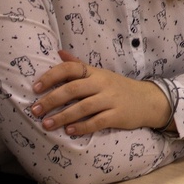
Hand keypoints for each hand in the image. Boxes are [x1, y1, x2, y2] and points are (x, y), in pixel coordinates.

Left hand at [30, 50, 166, 136]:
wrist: (147, 100)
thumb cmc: (118, 87)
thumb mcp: (100, 74)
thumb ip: (78, 64)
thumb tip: (58, 52)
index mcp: (95, 72)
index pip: (70, 68)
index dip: (51, 76)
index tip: (35, 88)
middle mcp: (102, 83)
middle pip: (73, 89)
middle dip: (51, 100)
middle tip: (35, 110)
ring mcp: (111, 100)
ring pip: (83, 107)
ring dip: (62, 116)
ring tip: (47, 124)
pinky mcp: (117, 116)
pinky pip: (97, 122)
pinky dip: (82, 127)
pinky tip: (69, 131)